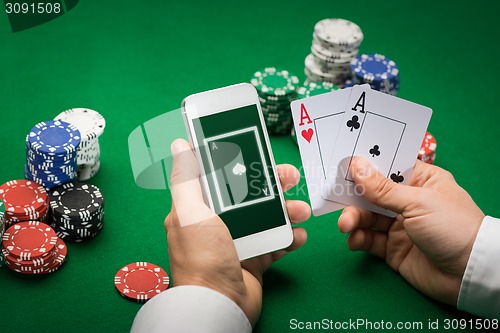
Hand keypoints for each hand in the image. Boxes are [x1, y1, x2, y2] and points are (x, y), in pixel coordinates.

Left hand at [165, 139, 309, 325]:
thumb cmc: (202, 257)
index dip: (241, 162)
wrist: (220, 306)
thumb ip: (186, 179)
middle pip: (250, 194)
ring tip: (301, 212)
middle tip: (292, 177)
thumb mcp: (190, 212)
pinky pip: (277, 242)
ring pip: (268, 216)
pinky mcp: (255, 258)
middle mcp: (219, 222)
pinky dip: (290, 237)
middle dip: (273, 184)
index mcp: (200, 208)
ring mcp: (239, 241)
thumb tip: (179, 144)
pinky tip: (298, 235)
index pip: (222, 177)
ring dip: (288, 210)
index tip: (259, 151)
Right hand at [338, 157, 483, 304]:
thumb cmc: (451, 226)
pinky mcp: (393, 249)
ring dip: (353, 219)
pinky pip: (369, 240)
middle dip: (354, 196)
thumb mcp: (417, 202)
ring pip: (367, 217)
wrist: (469, 274)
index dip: (366, 165)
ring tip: (346, 226)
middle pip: (372, 193)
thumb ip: (383, 188)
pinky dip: (358, 239)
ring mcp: (400, 226)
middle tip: (336, 198)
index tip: (343, 162)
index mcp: (421, 181)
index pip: (389, 167)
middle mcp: (408, 201)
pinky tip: (354, 240)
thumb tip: (356, 165)